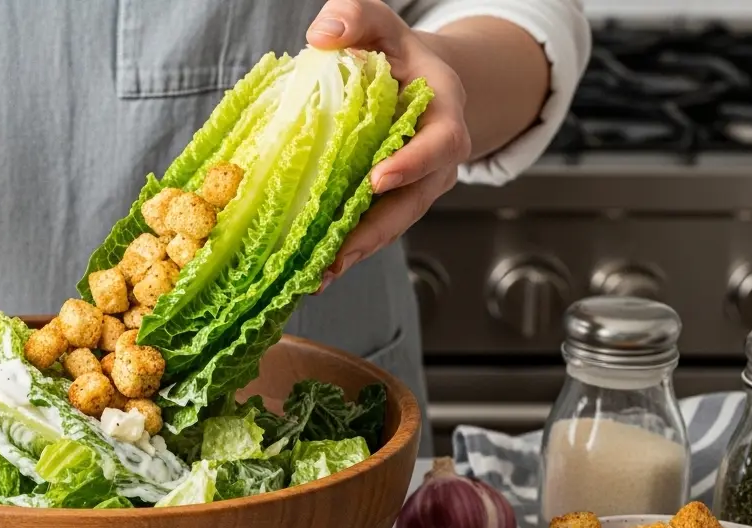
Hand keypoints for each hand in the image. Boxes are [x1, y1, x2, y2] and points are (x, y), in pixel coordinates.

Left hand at [306, 0, 469, 290]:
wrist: (413, 79)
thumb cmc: (395, 52)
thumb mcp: (381, 24)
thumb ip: (357, 16)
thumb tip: (322, 35)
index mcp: (442, 117)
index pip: (437, 145)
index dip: (411, 164)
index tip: (378, 180)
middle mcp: (435, 162)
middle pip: (412, 204)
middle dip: (375, 232)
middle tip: (338, 254)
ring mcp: (413, 189)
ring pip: (389, 226)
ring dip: (354, 252)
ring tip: (317, 277)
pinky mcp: (389, 204)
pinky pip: (369, 229)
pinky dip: (342, 249)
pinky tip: (309, 270)